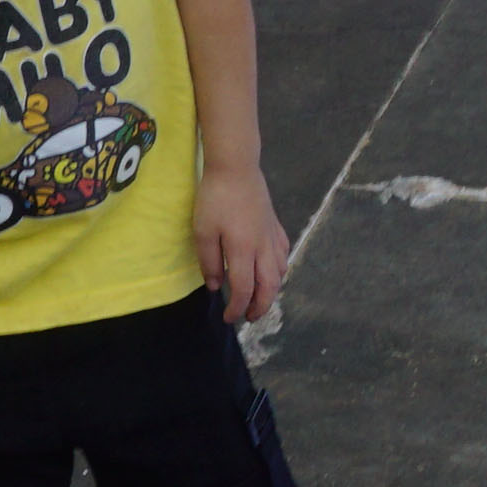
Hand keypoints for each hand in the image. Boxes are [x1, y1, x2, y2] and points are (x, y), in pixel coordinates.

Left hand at [195, 164, 293, 329]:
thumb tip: (216, 286)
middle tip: (248, 317)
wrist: (236, 167)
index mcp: (243, 251)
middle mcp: (263, 248)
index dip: (237, 308)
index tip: (228, 318)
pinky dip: (279, 270)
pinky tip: (270, 270)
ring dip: (271, 291)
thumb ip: (209, 262)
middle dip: (260, 307)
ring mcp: (272, 237)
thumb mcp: (203, 231)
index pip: (244, 289)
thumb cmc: (215, 198)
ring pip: (280, 273)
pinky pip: (283, 255)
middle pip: (269, 287)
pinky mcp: (276, 226)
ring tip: (259, 298)